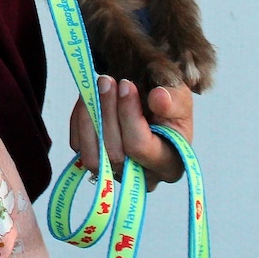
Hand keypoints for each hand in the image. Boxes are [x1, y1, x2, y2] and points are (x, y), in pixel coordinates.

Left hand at [69, 77, 193, 190]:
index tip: (126, 83)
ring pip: (92, 157)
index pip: (140, 147)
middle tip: (106, 80)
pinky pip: (78, 146)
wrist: (151, 104)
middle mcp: (141, 177)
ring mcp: (116, 172)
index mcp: (169, 165)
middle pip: (115, 152)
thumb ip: (174, 100)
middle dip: (107, 111)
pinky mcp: (95, 162)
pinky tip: (89, 98)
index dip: (128, 114)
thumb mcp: (180, 97)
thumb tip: (158, 99)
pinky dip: (79, 119)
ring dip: (89, 117)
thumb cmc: (169, 104)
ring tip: (96, 87)